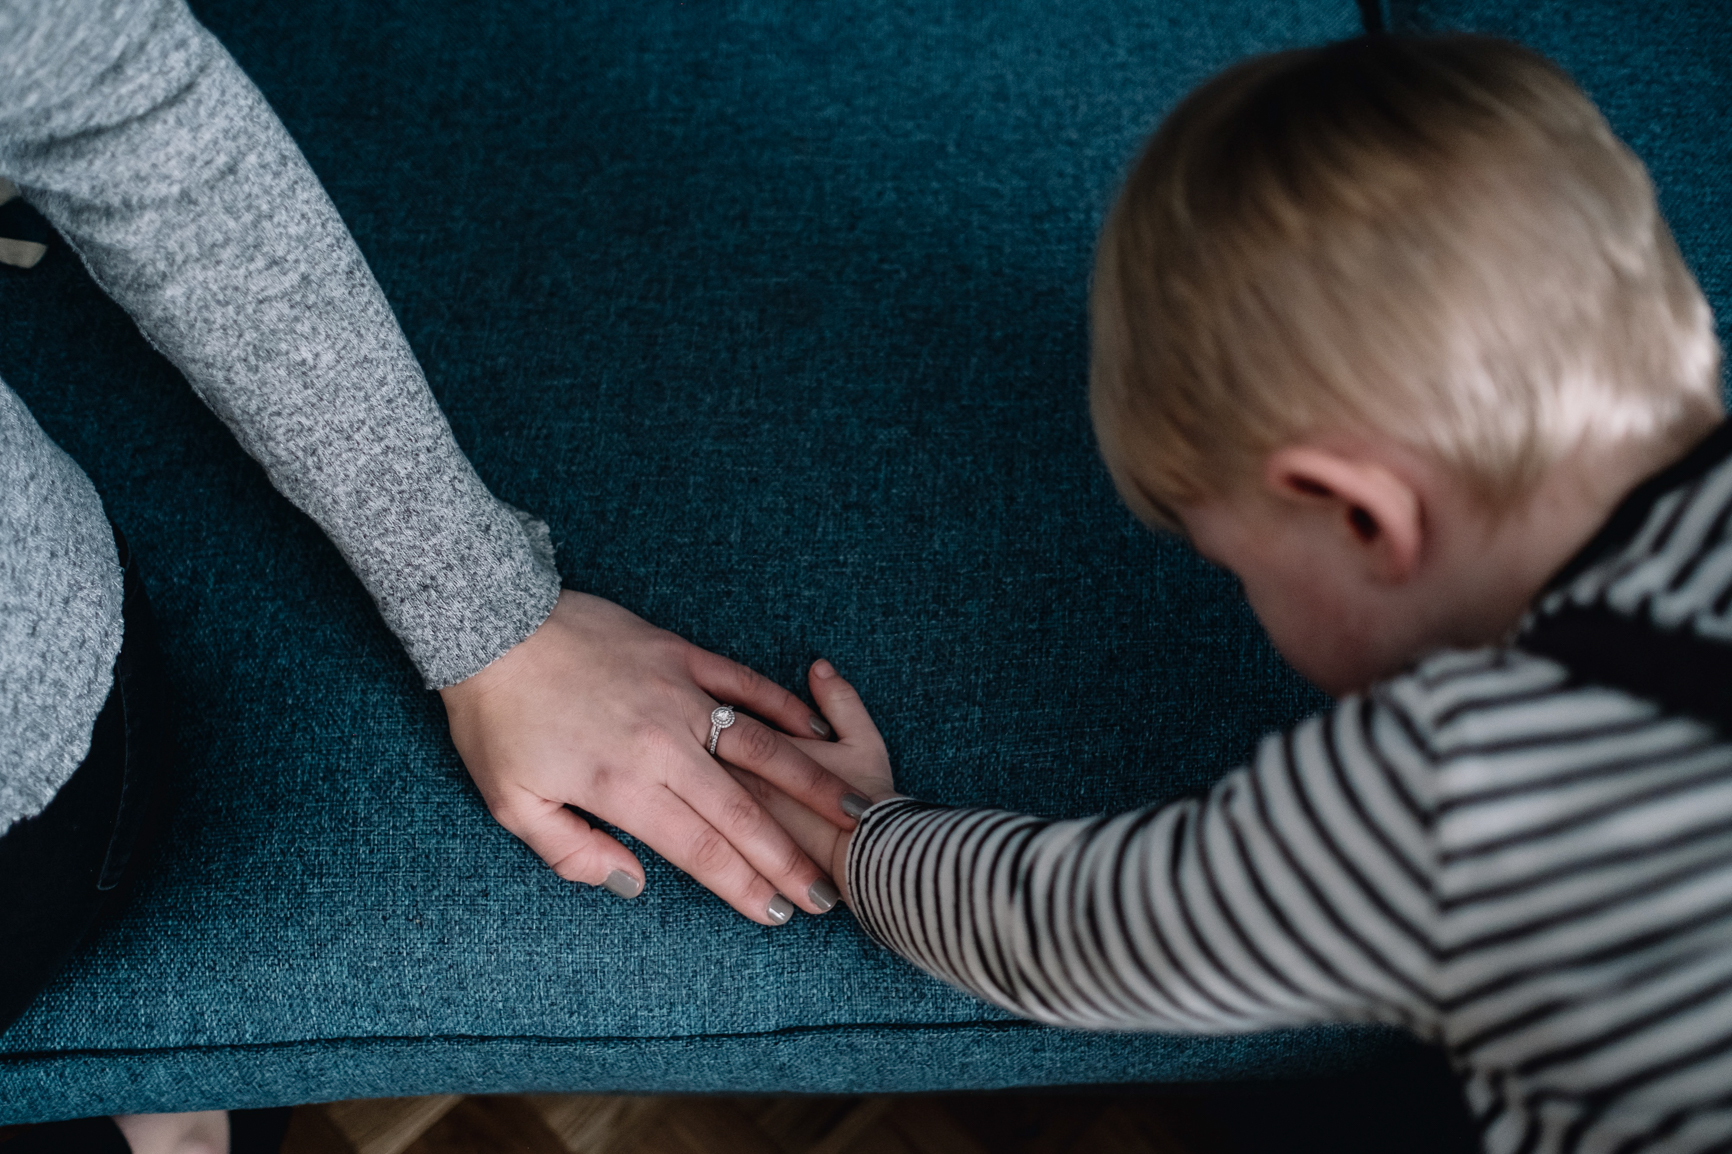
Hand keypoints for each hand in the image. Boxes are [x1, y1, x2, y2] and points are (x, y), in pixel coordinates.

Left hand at [440, 590, 865, 924]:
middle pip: (742, 811)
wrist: (493, 622)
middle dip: (788, 858)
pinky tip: (818, 730)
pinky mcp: (680, 654)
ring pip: (761, 747)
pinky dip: (785, 708)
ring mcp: (679, 694)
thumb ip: (573, 852)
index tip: (777, 913)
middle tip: (826, 893)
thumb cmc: (496, 719)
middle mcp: (664, 743)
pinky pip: (745, 682)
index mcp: (622, 786)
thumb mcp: (512, 803)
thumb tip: (633, 883)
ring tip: (853, 814)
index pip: (699, 849)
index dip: (742, 885)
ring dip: (810, 785)